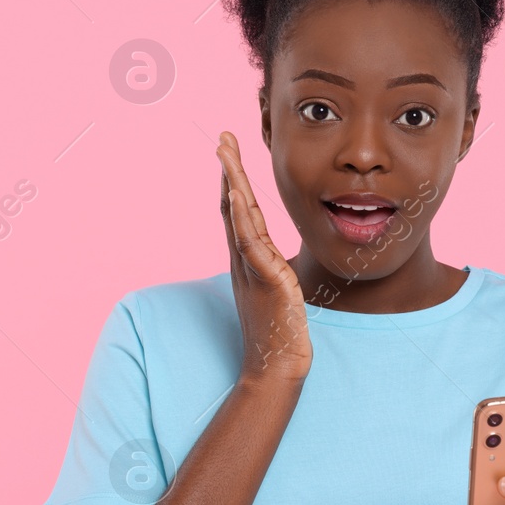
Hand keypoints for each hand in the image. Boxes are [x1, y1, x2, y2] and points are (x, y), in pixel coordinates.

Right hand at [216, 131, 310, 384]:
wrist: (278, 367)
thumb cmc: (280, 334)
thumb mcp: (278, 291)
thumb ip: (274, 270)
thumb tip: (278, 259)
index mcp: (248, 260)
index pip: (238, 212)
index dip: (234, 181)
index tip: (230, 153)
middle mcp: (243, 260)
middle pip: (231, 206)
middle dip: (229, 170)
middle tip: (224, 137)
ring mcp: (251, 268)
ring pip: (237, 216)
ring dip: (232, 181)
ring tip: (226, 152)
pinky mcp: (265, 279)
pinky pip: (249, 243)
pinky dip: (240, 217)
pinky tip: (236, 195)